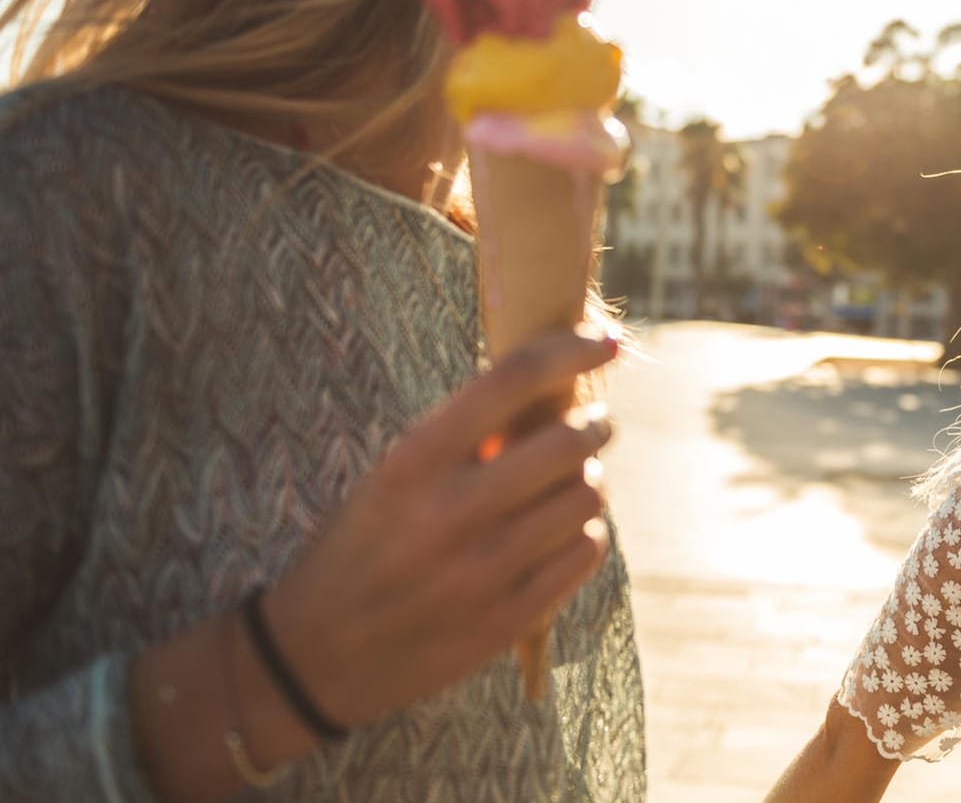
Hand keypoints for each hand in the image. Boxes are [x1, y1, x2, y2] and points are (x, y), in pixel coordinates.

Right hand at [259, 327, 617, 729]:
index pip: (513, 379)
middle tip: (596, 425)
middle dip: (596, 425)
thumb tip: (555, 389)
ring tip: (574, 482)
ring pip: (586, 498)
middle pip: (568, 441)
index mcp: (411, 463)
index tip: (606, 341)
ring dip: (591, 480)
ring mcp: (481, 571)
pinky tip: (566, 532)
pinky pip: (585, 553)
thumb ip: (462, 440)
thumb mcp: (390, 479)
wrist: (315, 657)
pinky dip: (587, 532)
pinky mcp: (506, 620)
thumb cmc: (360, 547)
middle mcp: (449, 512)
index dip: (573, 349)